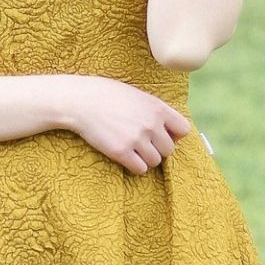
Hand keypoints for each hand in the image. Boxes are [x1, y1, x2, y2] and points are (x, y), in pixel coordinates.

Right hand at [58, 75, 192, 174]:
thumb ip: (155, 111)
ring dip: (146, 159)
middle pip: (169, 149)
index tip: (162, 134)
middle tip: (142, 143)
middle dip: (157, 148)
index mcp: (157, 108)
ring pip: (155, 161)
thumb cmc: (107, 95)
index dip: (174, 135)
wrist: (80, 100)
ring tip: (133, 150)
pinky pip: (140, 169)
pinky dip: (135, 166)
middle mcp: (151, 124)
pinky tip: (126, 157)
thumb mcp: (137, 95)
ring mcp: (136, 139)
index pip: (184, 130)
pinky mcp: (121, 152)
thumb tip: (171, 130)